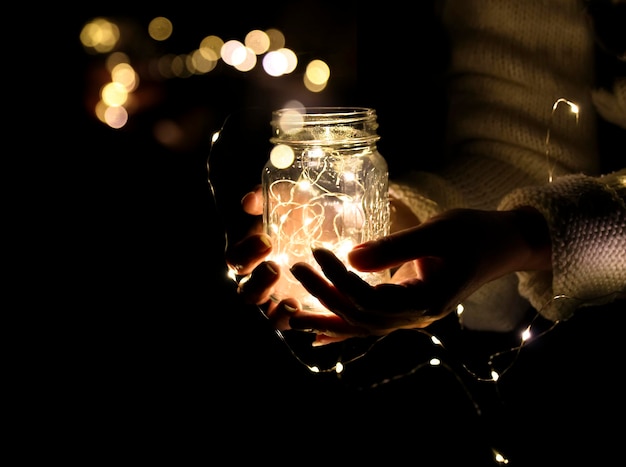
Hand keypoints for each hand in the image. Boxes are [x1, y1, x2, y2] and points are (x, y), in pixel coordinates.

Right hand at [224, 186, 304, 330]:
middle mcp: (259, 279)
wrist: (326, 220)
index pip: (236, 260)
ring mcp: (279, 296)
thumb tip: (249, 202)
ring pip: (267, 314)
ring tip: (292, 302)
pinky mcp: (300, 307)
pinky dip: (296, 322)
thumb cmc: (298, 207)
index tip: (266, 241)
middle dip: (259, 283)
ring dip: (276, 311)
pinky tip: (309, 311)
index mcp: (250, 254)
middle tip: (275, 268)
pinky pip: (291, 323)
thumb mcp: (284, 195)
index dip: (246, 253)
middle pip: (247, 292)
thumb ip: (263, 195)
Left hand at [287, 208, 551, 344]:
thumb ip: (395, 247)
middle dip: (325, 296)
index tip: (318, 252)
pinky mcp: (408, 307)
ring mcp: (412, 316)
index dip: (341, 278)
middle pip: (361, 316)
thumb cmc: (476, 232)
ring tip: (289, 318)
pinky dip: (345, 327)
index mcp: (426, 302)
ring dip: (327, 318)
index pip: (371, 298)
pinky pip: (372, 322)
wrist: (504, 244)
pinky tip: (320, 333)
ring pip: (363, 326)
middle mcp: (416, 317)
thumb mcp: (438, 232)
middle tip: (295, 270)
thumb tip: (350, 257)